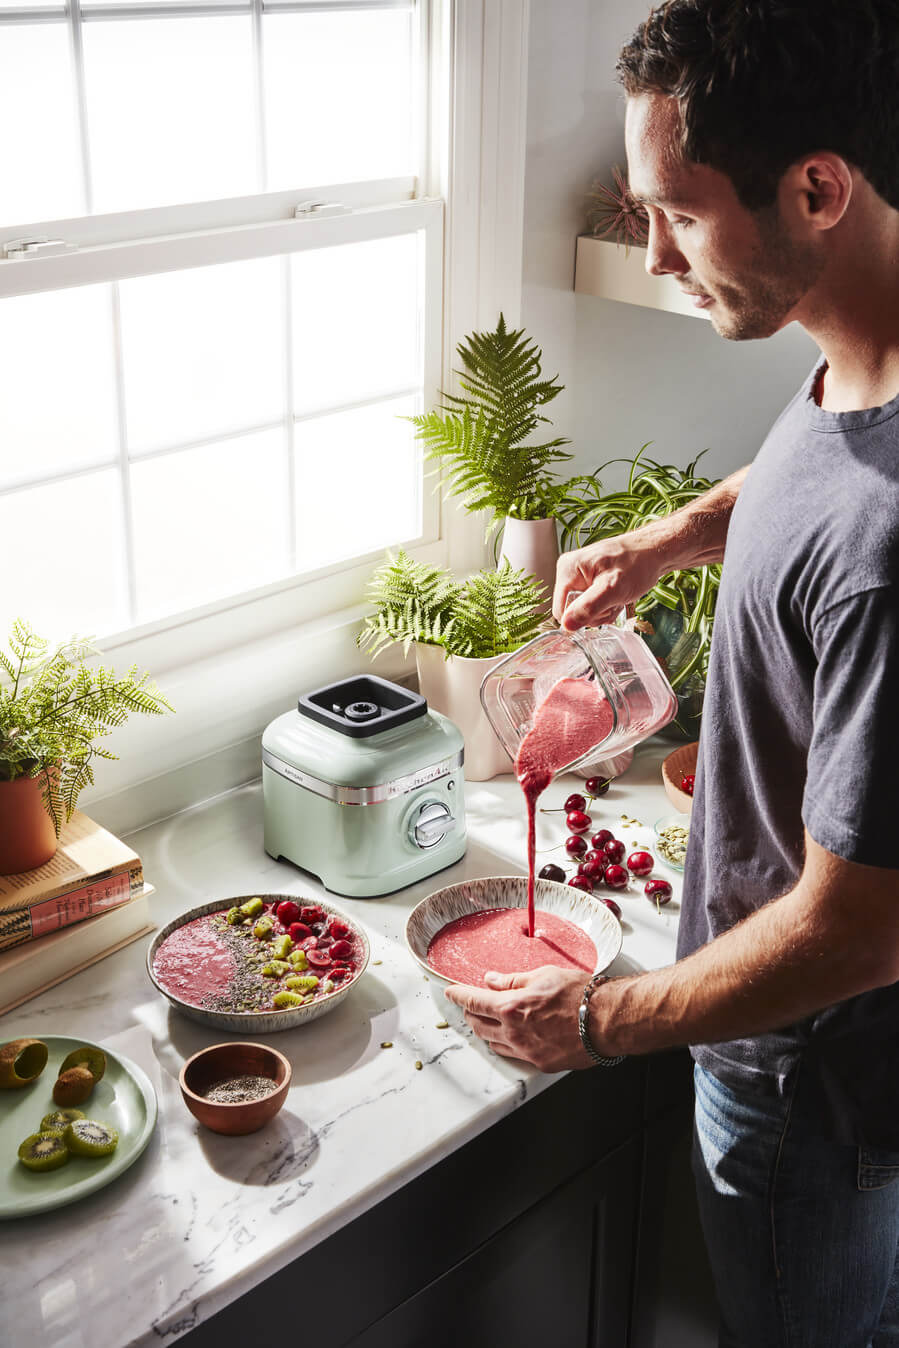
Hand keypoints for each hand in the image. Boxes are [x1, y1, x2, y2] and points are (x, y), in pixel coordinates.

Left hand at [444, 966, 593, 1072]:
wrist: (606, 1020)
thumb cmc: (579, 995)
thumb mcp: (542, 975)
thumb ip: (512, 980)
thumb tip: (491, 980)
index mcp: (510, 1006)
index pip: (473, 1001)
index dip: (458, 995)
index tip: (450, 992)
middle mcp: (513, 1032)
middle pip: (477, 1025)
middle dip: (470, 1013)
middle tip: (471, 1004)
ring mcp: (526, 1050)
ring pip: (492, 1043)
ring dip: (486, 1030)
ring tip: (489, 1020)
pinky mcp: (539, 1063)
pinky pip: (513, 1055)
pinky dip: (505, 1044)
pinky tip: (512, 1036)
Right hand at [553, 532, 665, 630]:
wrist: (652, 553)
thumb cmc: (637, 563)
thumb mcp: (613, 588)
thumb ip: (589, 607)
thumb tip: (567, 625)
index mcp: (568, 569)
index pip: (561, 611)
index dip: (582, 616)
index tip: (602, 606)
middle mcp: (569, 572)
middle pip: (571, 612)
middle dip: (594, 614)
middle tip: (613, 601)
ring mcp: (578, 577)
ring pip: (582, 611)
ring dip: (602, 611)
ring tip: (617, 598)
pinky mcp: (587, 581)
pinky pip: (589, 605)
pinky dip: (605, 606)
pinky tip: (616, 597)